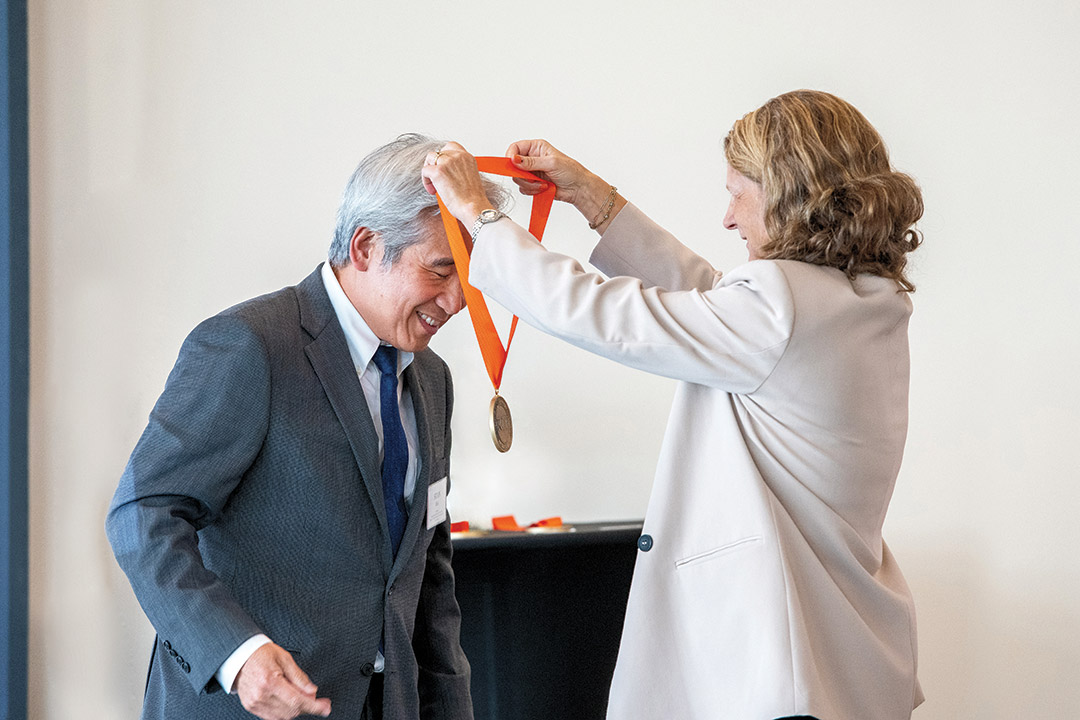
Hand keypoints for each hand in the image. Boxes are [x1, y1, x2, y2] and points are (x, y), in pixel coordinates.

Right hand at [233, 643, 330, 719]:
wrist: (240, 656)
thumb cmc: (261, 654)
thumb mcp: (285, 659)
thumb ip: (300, 677)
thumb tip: (313, 692)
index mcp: (270, 681)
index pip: (297, 701)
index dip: (314, 707)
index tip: (325, 708)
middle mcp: (261, 695)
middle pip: (291, 711)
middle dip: (308, 707)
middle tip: (316, 699)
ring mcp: (255, 703)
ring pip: (283, 717)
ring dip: (296, 710)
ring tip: (301, 697)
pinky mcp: (251, 707)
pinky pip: (273, 717)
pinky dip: (284, 712)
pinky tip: (289, 702)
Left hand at [421, 142, 492, 224]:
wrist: (473, 207)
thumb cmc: (473, 199)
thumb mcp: (470, 178)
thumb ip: (460, 170)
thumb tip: (448, 173)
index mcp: (467, 157)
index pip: (451, 147)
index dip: (445, 156)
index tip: (444, 168)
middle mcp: (458, 156)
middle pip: (439, 152)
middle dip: (436, 164)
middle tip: (437, 178)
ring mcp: (447, 162)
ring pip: (430, 158)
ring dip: (429, 170)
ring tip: (434, 184)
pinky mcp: (438, 171)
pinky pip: (425, 171)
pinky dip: (426, 182)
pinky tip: (433, 191)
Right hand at [506, 139, 621, 228]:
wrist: (578, 188)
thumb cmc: (571, 171)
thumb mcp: (551, 163)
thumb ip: (531, 162)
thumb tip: (514, 159)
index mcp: (537, 147)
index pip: (515, 147)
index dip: (511, 156)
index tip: (513, 164)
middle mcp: (532, 158)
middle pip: (514, 166)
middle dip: (523, 175)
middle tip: (533, 178)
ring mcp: (532, 172)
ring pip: (518, 179)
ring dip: (530, 184)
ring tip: (543, 184)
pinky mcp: (533, 184)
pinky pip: (524, 188)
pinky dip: (532, 190)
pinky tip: (544, 188)